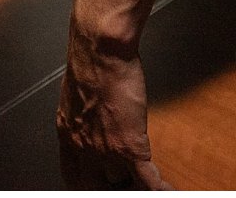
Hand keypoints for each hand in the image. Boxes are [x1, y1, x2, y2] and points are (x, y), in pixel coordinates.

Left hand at [56, 44, 166, 188]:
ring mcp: (105, 151)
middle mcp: (82, 147)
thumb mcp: (79, 94)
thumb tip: (96, 115)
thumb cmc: (91, 61)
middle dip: (111, 185)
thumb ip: (86, 113)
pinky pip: (147, 180)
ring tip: (145, 184)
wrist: (100, 51)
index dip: (86, 184)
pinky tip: (167, 190)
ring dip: (134, 184)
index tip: (96, 185)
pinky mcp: (130, 147)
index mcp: (68, 133)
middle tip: (124, 182)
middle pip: (96, 184)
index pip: (72, 175)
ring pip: (120, 183)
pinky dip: (159, 188)